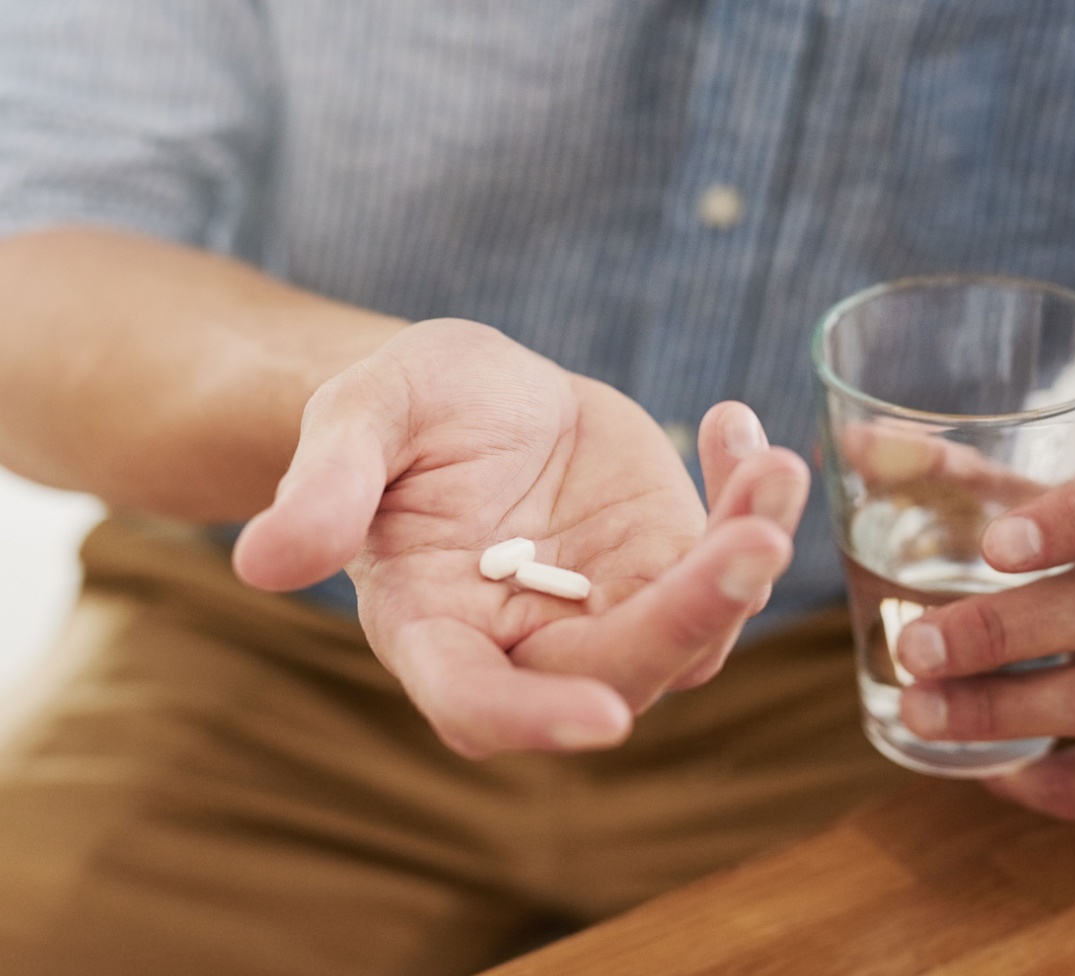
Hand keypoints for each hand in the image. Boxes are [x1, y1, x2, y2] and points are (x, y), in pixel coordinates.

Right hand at [233, 319, 808, 757]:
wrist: (470, 394)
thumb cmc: (401, 410)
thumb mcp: (360, 414)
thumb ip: (326, 482)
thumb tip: (261, 561)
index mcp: (433, 626)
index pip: (475, 701)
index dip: (532, 720)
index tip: (603, 715)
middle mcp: (526, 641)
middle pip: (616, 668)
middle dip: (690, 616)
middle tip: (752, 540)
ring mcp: (605, 606)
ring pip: (693, 628)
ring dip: (744, 557)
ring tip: (772, 468)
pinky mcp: (661, 561)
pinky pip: (722, 558)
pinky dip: (746, 502)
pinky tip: (736, 427)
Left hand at [895, 463, 1074, 818]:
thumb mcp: (1063, 503)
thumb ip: (964, 472)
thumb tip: (852, 445)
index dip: (1073, 521)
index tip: (993, 547)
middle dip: (1006, 631)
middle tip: (914, 648)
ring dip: (1007, 710)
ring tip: (918, 710)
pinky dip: (1046, 779)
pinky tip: (981, 766)